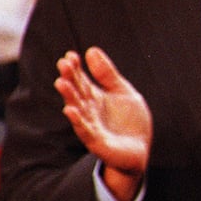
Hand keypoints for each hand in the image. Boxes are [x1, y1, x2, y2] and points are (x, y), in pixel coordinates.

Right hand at [55, 47, 151, 200]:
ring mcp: (91, 125)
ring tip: (61, 82)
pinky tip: (69, 110)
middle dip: (70, 78)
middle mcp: (89, 110)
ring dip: (69, 96)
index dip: (76, 68)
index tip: (70, 55)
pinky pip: (85, 130)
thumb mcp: (122, 92)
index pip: (81, 79)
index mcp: (94, 97)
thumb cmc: (129, 121)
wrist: (139, 149)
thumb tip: (91, 50)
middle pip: (77, 92)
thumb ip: (107, 74)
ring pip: (77, 109)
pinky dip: (77, 120)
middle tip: (63, 64)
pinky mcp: (97, 141)